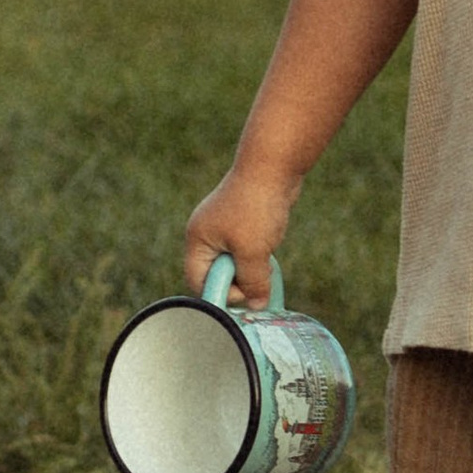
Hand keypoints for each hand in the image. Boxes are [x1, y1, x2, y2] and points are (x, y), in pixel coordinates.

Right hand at [184, 164, 294, 305]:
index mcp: (198, 240)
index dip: (220, 294)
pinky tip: (270, 250)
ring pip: (235, 263)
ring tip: (266, 262)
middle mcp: (207, 234)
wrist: (274, 166)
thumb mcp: (253, 252)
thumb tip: (256, 305)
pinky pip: (247, 250)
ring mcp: (224, 227)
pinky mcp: (242, 222)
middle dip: (239, 282)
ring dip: (251, 269)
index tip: (246, 296)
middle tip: (259, 281)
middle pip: (217, 274)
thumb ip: (253, 283)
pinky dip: (258, 255)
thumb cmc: (256, 206)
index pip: (198, 281)